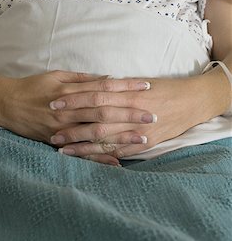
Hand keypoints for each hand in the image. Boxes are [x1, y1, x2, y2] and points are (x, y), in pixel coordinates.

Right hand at [0, 71, 152, 165]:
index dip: (126, 86)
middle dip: (129, 113)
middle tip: (152, 115)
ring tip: (142, 138)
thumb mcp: (56, 75)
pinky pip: (81, 151)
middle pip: (104, 110)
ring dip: (120, 135)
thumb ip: (82, 79)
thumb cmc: (33, 86)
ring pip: (96, 132)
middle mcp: (68, 110)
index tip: (146, 86)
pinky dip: (99, 157)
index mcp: (70, 90)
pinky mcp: (57, 142)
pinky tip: (117, 162)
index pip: (104, 87)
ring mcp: (63, 128)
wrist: (6, 104)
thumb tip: (107, 79)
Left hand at [49, 76, 206, 159]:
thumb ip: (117, 86)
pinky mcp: (144, 143)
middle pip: (94, 118)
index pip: (94, 95)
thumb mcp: (140, 82)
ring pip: (103, 138)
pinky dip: (100, 156)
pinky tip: (85, 158)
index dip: (73, 99)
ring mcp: (137, 129)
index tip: (54, 102)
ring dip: (80, 143)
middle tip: (50, 127)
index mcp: (127, 92)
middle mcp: (130, 111)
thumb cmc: (164, 88)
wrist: (191, 101)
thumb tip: (94, 84)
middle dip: (71, 123)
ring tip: (59, 146)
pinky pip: (118, 152)